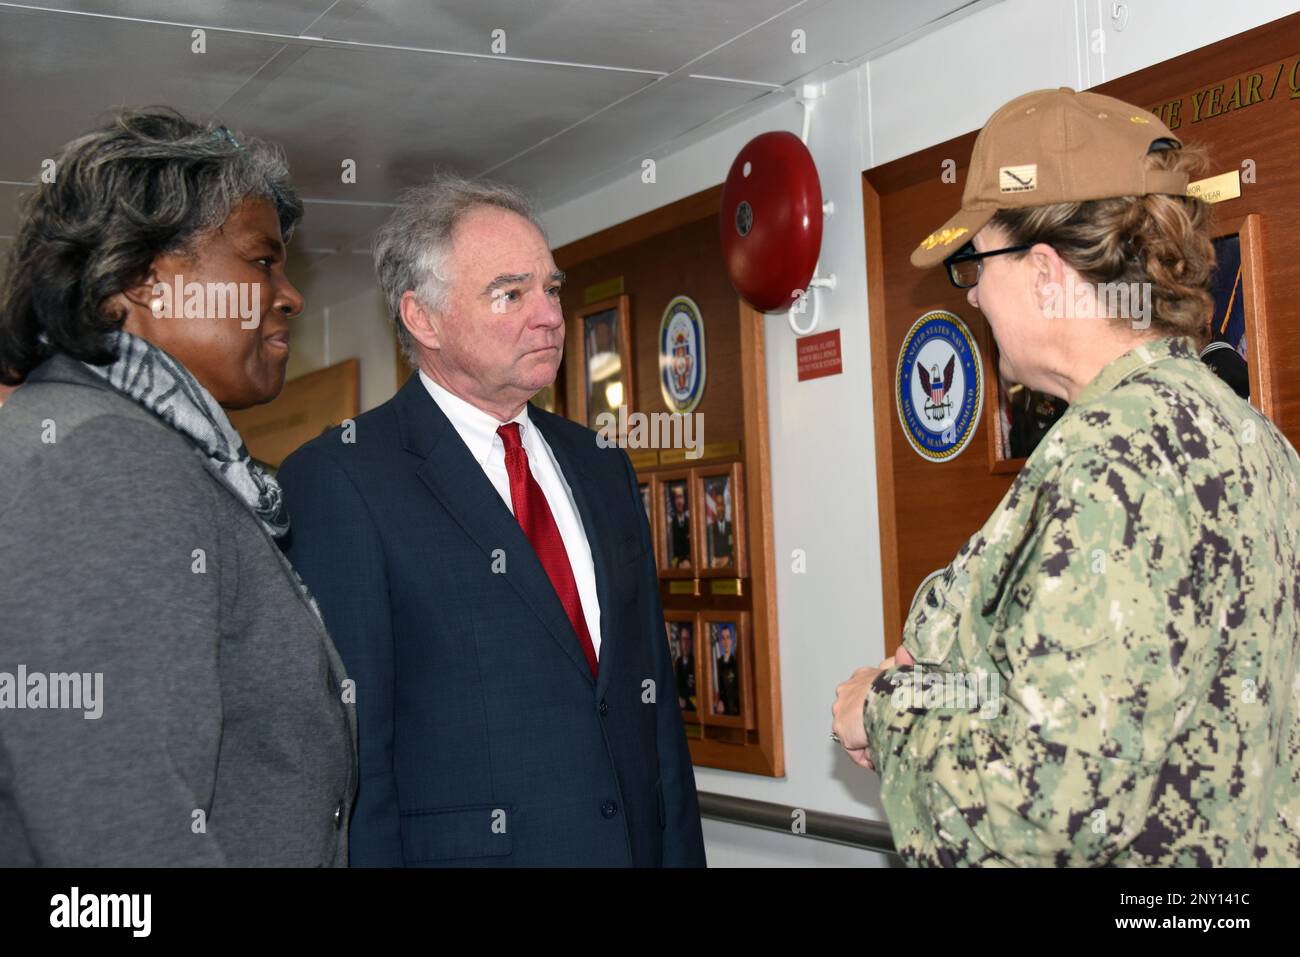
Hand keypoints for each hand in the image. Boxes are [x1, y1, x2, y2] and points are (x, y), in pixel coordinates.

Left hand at [831, 645, 915, 770]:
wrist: (888, 697)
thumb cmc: (898, 685)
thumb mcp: (902, 670)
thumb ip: (902, 662)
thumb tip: (904, 650)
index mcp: (862, 676)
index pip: (865, 693)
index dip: (877, 708)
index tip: (889, 717)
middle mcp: (846, 691)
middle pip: (857, 714)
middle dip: (869, 725)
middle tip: (888, 735)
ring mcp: (841, 710)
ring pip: (854, 732)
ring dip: (869, 741)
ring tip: (885, 746)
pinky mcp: (841, 729)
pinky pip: (854, 749)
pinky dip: (866, 755)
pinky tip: (879, 755)